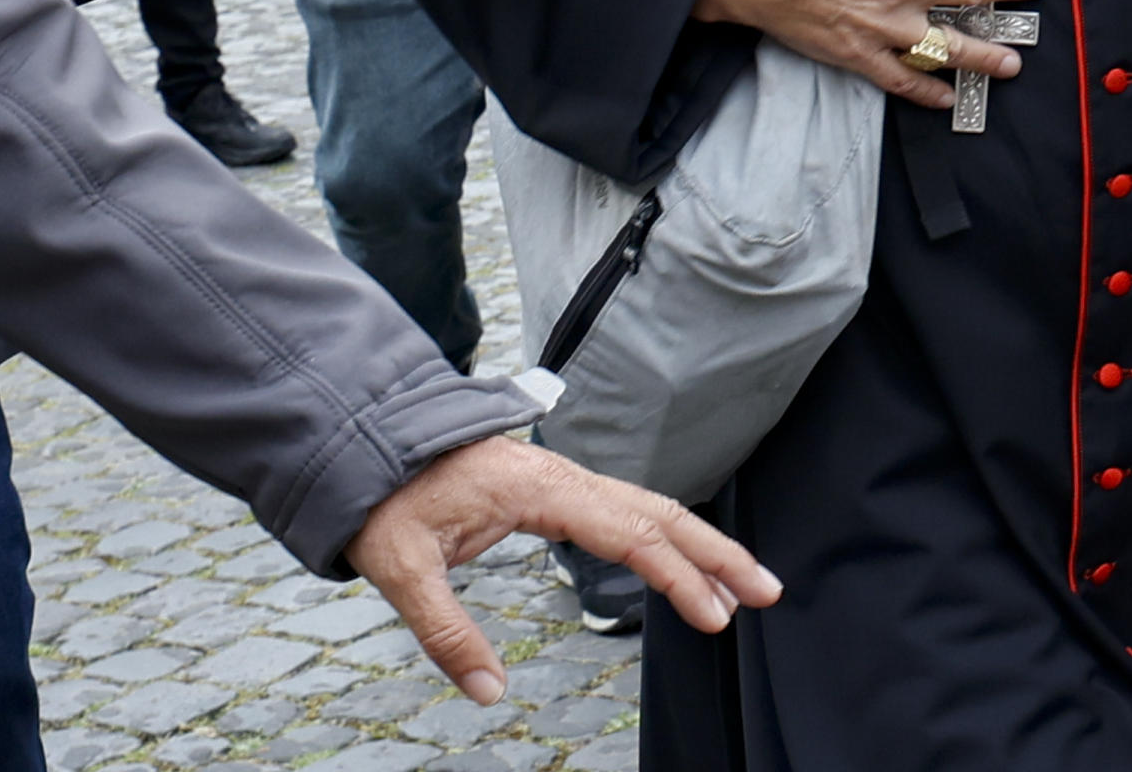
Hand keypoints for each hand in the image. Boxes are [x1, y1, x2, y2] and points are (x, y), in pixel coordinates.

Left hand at [345, 436, 781, 705]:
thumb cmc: (385, 496)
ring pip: (649, 506)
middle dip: (718, 553)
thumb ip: (446, 631)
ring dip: (699, 543)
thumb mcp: (401, 567)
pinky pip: (625, 508)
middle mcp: (564, 477)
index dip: (677, 575)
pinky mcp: (555, 488)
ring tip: (742, 584)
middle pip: (660, 512)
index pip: (630, 532)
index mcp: (540, 488)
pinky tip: (680, 560)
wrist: (363, 439)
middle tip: (768, 591)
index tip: (714, 614)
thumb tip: (489, 693)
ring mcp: (563, 479)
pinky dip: (665, 534)